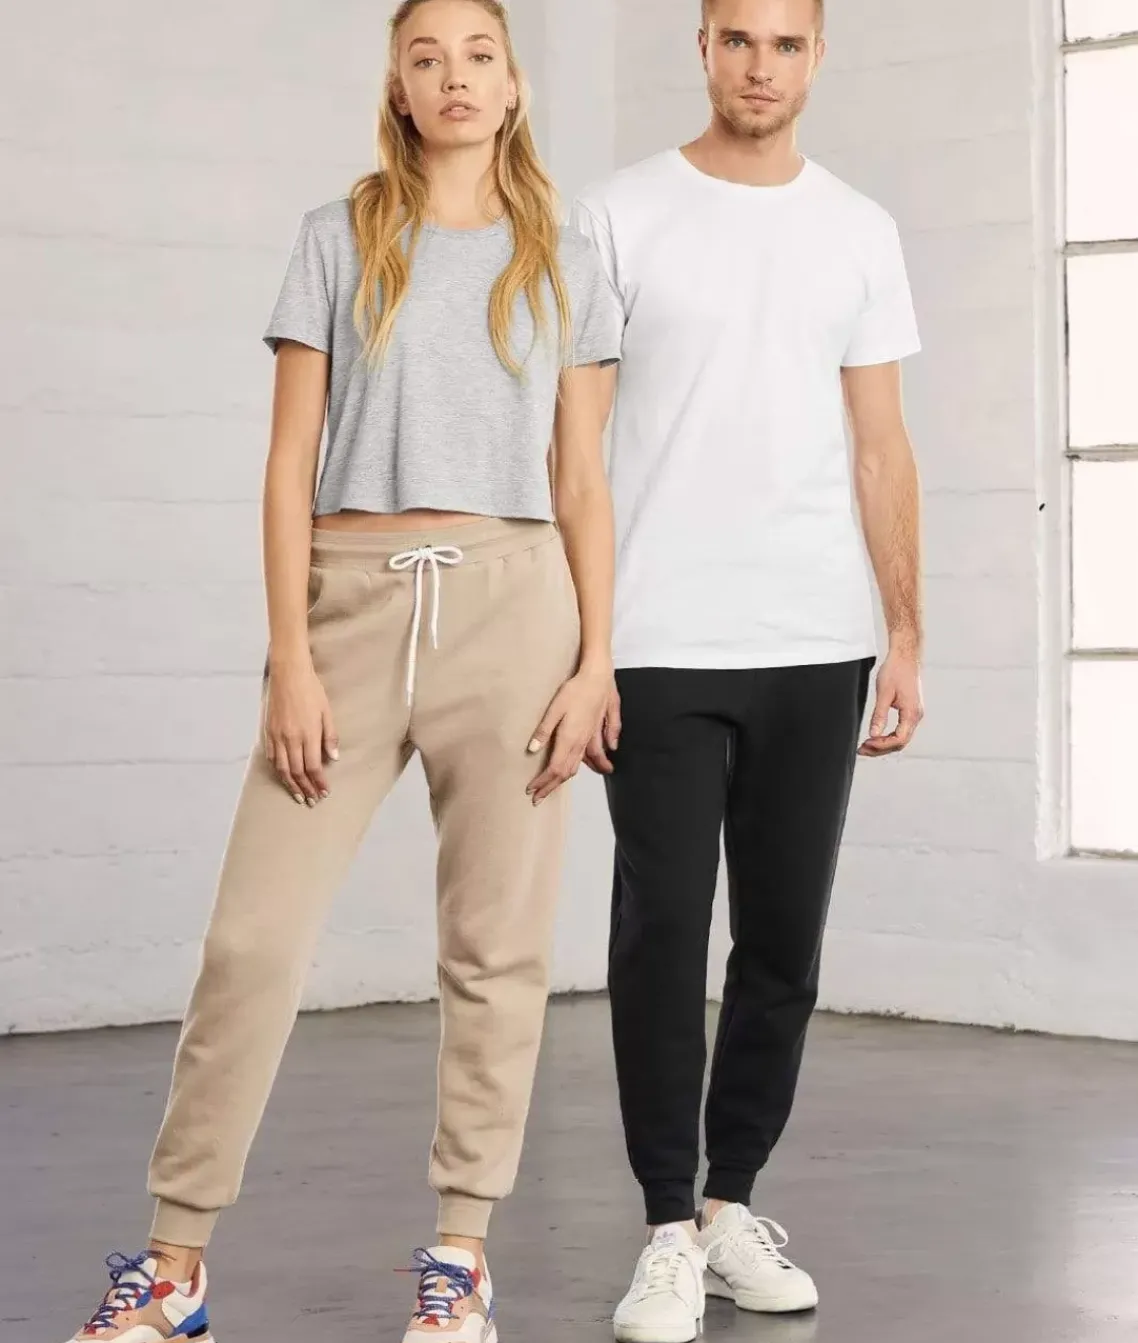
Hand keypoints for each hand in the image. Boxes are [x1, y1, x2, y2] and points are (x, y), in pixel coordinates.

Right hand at [263, 660, 339, 803]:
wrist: (288, 674)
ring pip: (282, 768)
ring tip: (297, 795)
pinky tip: (283, 776)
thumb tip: (333, 758)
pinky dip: (278, 769)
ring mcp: (277, 736)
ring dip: (290, 784)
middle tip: (311, 801)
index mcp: (308, 734)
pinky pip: (272, 756)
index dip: (318, 782)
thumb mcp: (327, 712)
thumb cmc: (311, 690)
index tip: (324, 792)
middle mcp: (291, 738)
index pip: (313, 767)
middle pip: (297, 772)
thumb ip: (330, 737)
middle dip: (305, 788)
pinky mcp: (268, 731)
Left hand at [526, 665, 614, 803]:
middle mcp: (582, 743)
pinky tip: (601, 764)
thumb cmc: (575, 690)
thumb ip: (544, 730)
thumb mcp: (555, 708)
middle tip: (540, 797)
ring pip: (581, 764)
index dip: (543, 782)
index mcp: (569, 739)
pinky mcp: (599, 729)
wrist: (599, 676)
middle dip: (552, 786)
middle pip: (567, 771)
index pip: (555, 769)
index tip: (532, 792)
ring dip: (570, 777)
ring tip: (562, 785)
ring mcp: (592, 737)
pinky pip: (597, 751)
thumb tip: (532, 749)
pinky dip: (597, 761)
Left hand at [859, 646, 923, 756]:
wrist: (905, 657)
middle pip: (900, 742)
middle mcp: (916, 716)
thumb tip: (873, 734)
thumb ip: (879, 715)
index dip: (882, 745)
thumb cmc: (895, 671)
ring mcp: (914, 714)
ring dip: (884, 744)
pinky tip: (876, 737)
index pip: (899, 739)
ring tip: (866, 745)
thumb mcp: (884, 693)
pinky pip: (901, 730)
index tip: (866, 744)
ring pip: (901, 738)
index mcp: (912, 713)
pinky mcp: (910, 710)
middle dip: (881, 748)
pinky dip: (888, 736)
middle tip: (862, 750)